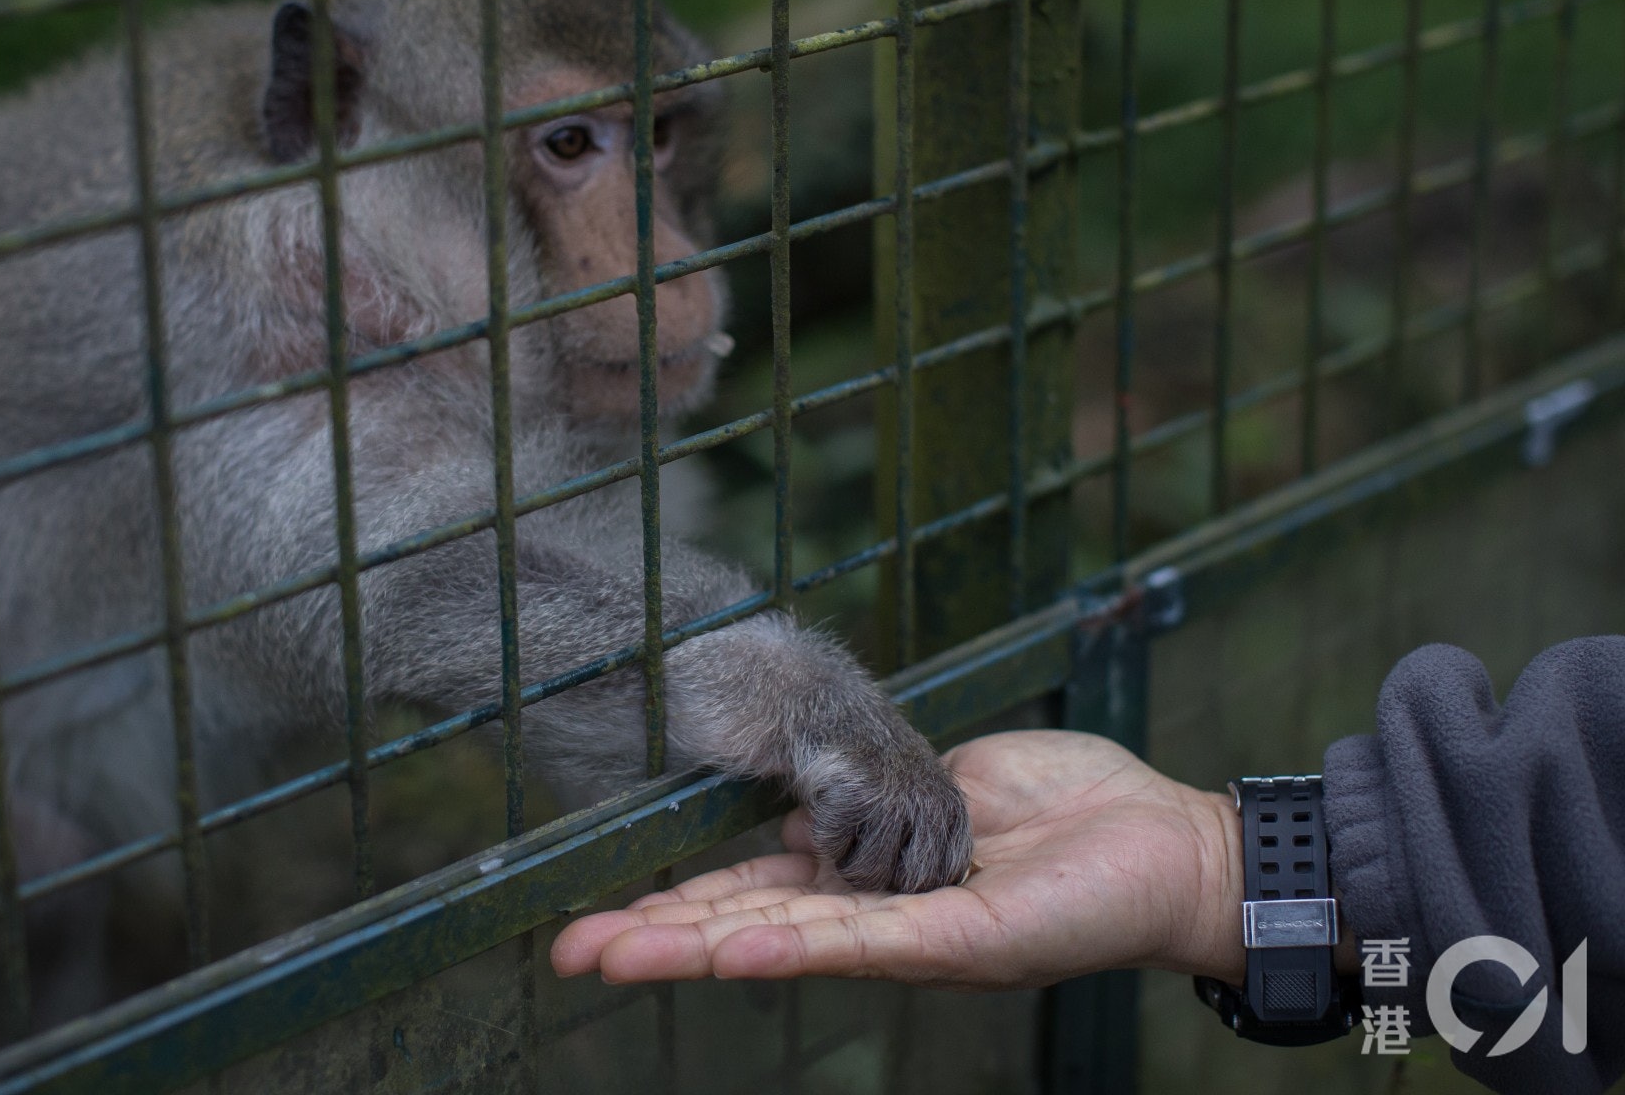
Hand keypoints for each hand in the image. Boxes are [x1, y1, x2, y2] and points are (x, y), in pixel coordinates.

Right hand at [551, 730, 1245, 989]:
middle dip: (658, 938)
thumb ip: (874, 799)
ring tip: (613, 955)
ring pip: (786, 940)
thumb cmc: (1070, 807)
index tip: (605, 907)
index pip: (755, 889)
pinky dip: (790, 943)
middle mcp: (878, 915)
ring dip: (696, 949)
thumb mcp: (948, 781)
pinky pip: (862, 941)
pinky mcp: (959, 940)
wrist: (1166, 835)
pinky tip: (726, 950)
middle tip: (570, 950)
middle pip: (750, 924)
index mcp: (869, 874)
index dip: (680, 900)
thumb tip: (803, 811)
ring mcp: (912, 934)